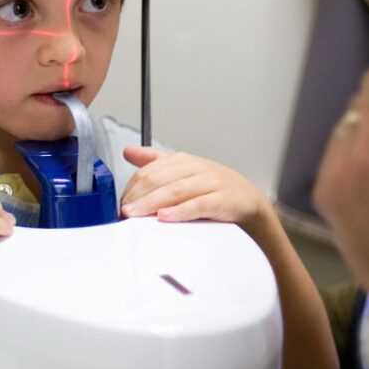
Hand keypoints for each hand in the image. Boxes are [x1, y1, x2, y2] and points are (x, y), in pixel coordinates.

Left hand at [120, 147, 270, 232]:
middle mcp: (195, 168)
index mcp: (182, 161)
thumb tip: (127, 151)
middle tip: (123, 211)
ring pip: (175, 191)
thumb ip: (154, 162)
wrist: (248, 199)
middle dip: (138, 196)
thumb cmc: (212, 187)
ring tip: (135, 214)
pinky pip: (198, 205)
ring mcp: (209, 183)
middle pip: (159, 179)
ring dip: (151, 203)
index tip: (119, 203)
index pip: (150, 170)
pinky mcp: (222, 200)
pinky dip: (180, 211)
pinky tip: (164, 217)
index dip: (132, 187)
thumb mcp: (183, 171)